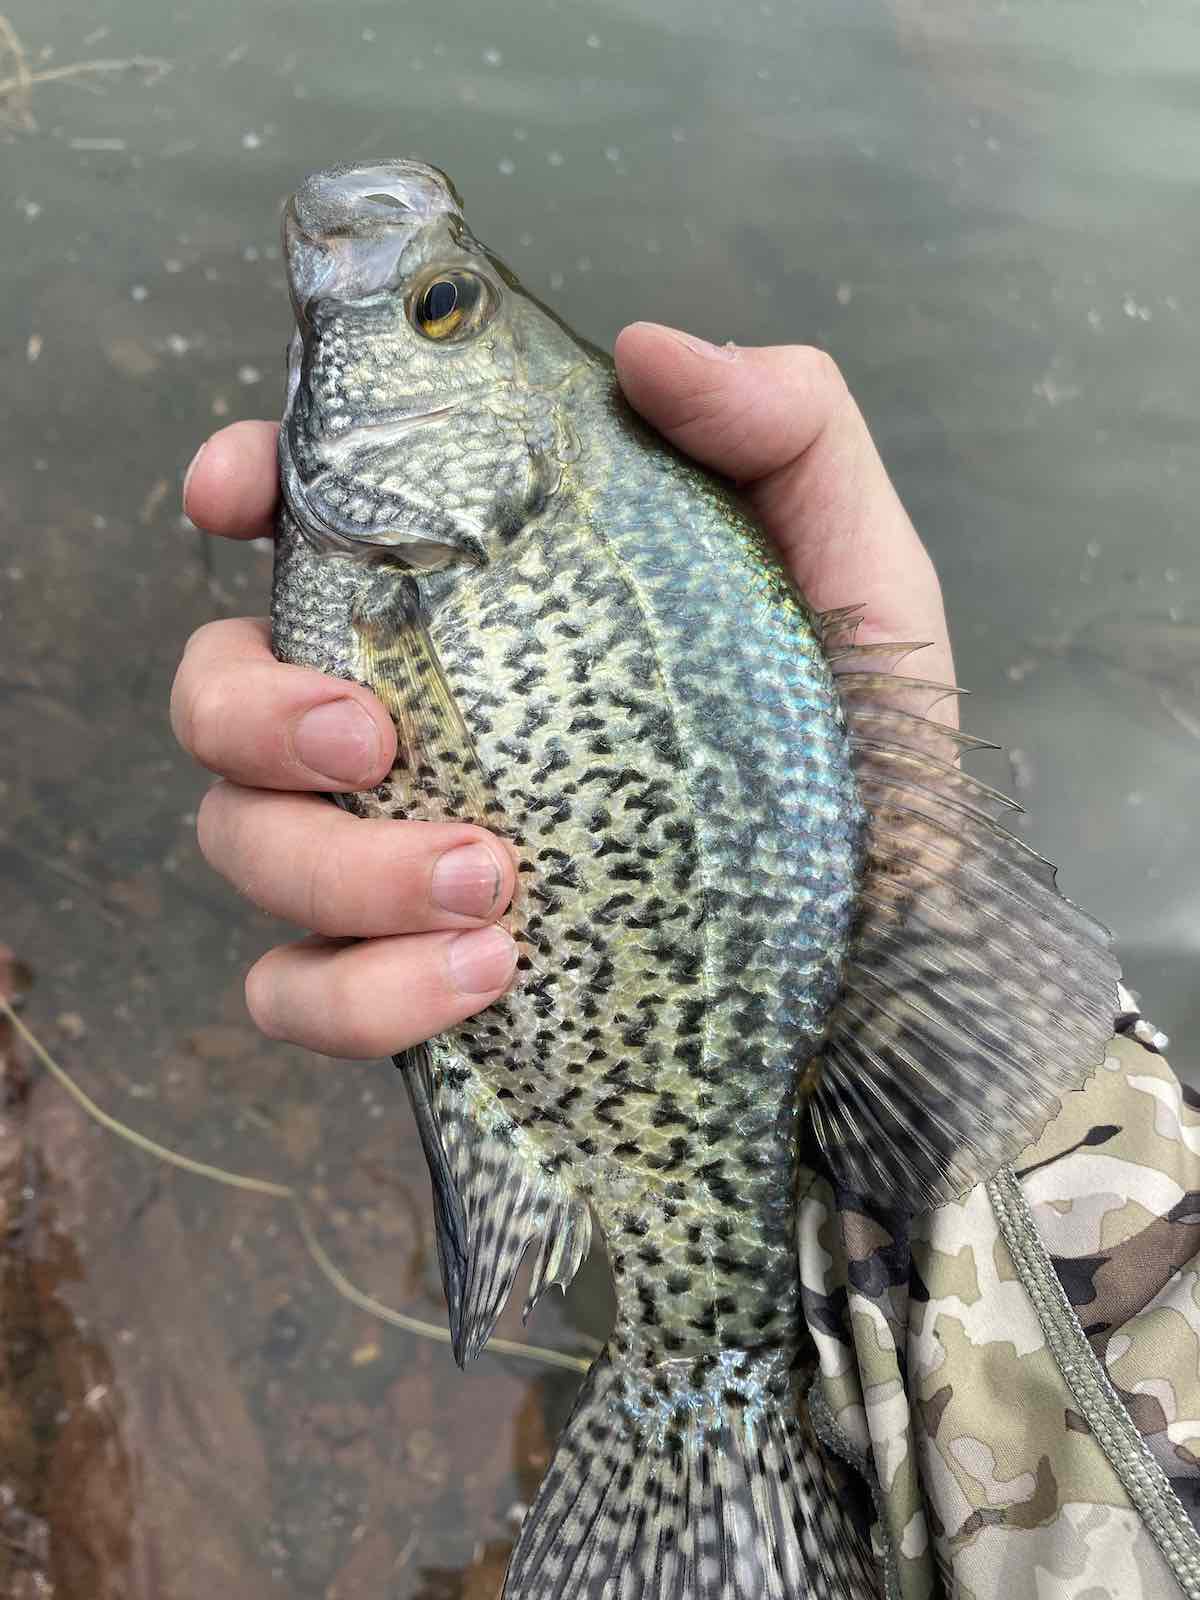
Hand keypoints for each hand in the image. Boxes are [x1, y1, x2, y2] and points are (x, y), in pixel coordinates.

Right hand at [171, 327, 951, 1057]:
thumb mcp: (855, 575)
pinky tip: (487, 975)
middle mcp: (417, 724)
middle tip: (380, 738)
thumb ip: (787, 432)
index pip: (312, 528)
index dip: (243, 490)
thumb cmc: (866, 755)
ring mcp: (399, 858)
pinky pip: (299, 996)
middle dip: (258, 712)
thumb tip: (647, 349)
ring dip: (335, 867)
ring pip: (243, 844)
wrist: (896, 950)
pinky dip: (361, 994)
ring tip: (494, 883)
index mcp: (487, 608)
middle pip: (221, 696)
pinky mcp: (417, 987)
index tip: (233, 494)